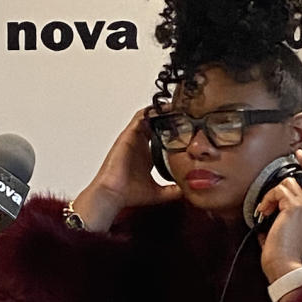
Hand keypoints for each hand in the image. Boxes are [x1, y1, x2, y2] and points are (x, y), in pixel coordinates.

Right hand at [71, 110, 181, 231]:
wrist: (113, 194)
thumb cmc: (129, 194)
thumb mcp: (159, 193)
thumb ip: (173, 191)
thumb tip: (188, 191)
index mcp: (146, 156)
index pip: (161, 138)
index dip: (173, 131)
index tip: (188, 127)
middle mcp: (139, 145)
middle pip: (154, 124)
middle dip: (168, 117)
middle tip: (184, 112)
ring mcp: (133, 138)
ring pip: (148, 117)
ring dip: (160, 111)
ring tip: (175, 106)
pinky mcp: (128, 135)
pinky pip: (139, 117)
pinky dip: (151, 111)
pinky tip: (163, 109)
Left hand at [257, 149, 301, 284]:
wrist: (284, 265)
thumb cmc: (282, 256)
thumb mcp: (281, 234)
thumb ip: (279, 222)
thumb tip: (266, 218)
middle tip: (298, 154)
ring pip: (289, 183)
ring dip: (272, 194)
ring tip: (265, 209)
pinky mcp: (295, 207)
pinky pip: (278, 190)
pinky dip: (267, 199)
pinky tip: (264, 212)